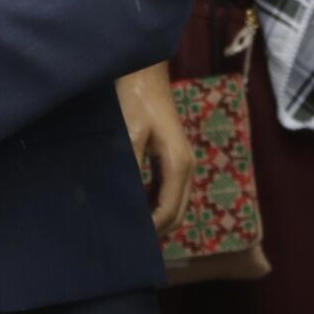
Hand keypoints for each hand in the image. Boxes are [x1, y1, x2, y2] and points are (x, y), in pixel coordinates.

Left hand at [116, 62, 192, 232]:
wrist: (144, 71)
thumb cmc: (135, 99)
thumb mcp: (129, 135)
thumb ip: (131, 169)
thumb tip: (127, 202)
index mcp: (179, 165)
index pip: (168, 213)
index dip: (149, 230)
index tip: (127, 242)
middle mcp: (187, 167)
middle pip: (176, 214)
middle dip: (155, 230)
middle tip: (127, 242)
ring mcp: (182, 162)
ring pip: (174, 204)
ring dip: (155, 218)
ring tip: (129, 227)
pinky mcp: (173, 156)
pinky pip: (168, 191)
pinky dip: (154, 204)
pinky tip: (133, 205)